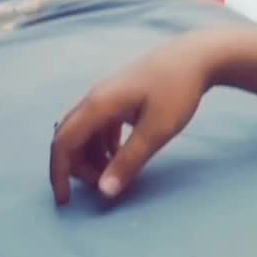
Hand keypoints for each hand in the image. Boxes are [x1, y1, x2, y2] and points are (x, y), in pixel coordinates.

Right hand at [50, 35, 211, 205]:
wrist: (196, 56)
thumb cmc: (177, 91)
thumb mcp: (156, 131)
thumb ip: (129, 161)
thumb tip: (104, 192)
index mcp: (98, 105)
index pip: (63, 142)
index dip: (59, 173)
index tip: (67, 200)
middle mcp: (95, 98)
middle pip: (69, 138)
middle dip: (76, 168)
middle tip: (101, 188)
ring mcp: (106, 96)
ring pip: (85, 133)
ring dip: (92, 158)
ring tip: (115, 175)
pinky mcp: (119, 97)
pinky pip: (99, 126)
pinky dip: (103, 146)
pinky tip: (121, 156)